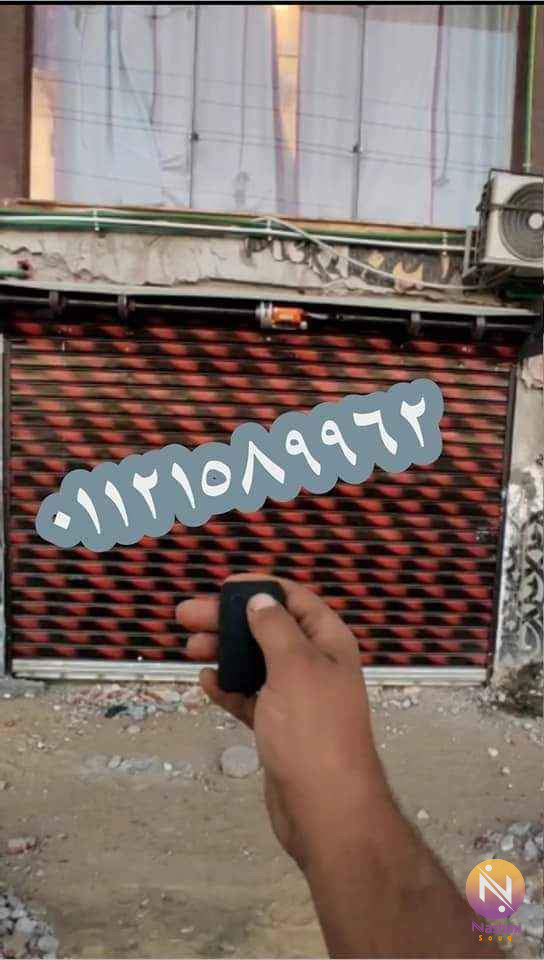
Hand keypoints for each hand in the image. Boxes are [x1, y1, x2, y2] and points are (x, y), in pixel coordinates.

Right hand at [176, 574, 389, 869]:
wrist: (326, 808)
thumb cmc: (313, 729)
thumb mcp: (295, 667)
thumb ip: (275, 628)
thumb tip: (261, 599)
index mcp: (329, 643)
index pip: (295, 600)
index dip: (261, 588)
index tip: (223, 586)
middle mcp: (315, 666)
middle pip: (269, 629)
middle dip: (230, 620)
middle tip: (187, 616)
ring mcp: (297, 699)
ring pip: (256, 663)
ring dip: (225, 651)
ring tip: (190, 647)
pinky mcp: (280, 728)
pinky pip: (251, 698)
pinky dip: (230, 688)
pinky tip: (206, 682)